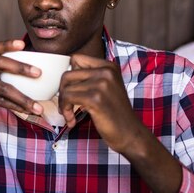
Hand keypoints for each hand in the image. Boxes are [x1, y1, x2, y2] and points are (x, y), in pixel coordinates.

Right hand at [0, 40, 42, 143]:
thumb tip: (38, 77)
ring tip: (39, 107)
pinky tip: (27, 112)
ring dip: (24, 99)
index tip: (22, 44)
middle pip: (1, 63)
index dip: (8, 44)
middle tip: (39, 73)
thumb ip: (4, 75)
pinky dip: (15, 107)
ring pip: (4, 89)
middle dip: (21, 68)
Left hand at [58, 54, 182, 192]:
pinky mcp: (95, 98)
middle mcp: (106, 71)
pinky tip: (72, 121)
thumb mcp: (107, 87)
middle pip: (67, 74)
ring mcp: (101, 84)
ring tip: (70, 116)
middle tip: (67, 106)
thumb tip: (65, 73)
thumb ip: (90, 77)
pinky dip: (66, 111)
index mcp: (109, 66)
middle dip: (62, 92)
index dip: (69, 77)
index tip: (72, 91)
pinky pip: (67, 99)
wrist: (130, 133)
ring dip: (63, 105)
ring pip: (65, 88)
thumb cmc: (114, 113)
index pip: (75, 59)